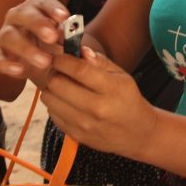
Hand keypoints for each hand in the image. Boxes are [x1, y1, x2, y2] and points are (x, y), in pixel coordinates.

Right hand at [0, 0, 69, 85]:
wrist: (39, 61)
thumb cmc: (54, 46)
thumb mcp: (66, 43)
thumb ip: (74, 44)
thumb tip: (86, 53)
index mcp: (37, 8)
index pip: (43, 3)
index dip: (53, 9)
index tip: (65, 18)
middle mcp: (18, 17)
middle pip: (23, 14)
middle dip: (37, 24)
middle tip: (52, 37)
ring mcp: (5, 34)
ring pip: (9, 36)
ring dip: (26, 48)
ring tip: (44, 61)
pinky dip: (5, 64)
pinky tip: (19, 71)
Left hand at [41, 46, 157, 157]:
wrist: (136, 133)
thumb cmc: (127, 99)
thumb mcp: (121, 76)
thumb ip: (99, 62)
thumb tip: (79, 50)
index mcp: (111, 89)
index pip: (78, 70)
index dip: (62, 59)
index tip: (57, 56)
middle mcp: (96, 108)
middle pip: (57, 84)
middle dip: (54, 72)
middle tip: (58, 69)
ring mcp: (84, 124)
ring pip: (49, 99)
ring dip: (51, 88)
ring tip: (61, 85)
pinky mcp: (75, 134)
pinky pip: (52, 114)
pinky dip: (54, 103)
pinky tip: (65, 100)